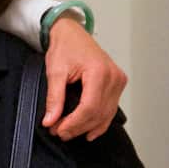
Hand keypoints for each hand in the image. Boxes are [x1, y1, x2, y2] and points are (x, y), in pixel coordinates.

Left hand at [42, 16, 125, 140]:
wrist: (72, 34)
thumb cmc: (65, 47)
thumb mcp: (55, 71)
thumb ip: (54, 98)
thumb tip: (50, 121)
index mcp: (99, 72)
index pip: (89, 107)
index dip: (74, 123)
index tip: (59, 130)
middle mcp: (114, 77)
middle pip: (98, 113)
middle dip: (78, 127)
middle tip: (60, 133)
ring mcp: (118, 81)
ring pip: (106, 114)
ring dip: (88, 127)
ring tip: (69, 132)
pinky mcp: (117, 84)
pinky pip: (110, 108)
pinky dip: (99, 121)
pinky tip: (89, 131)